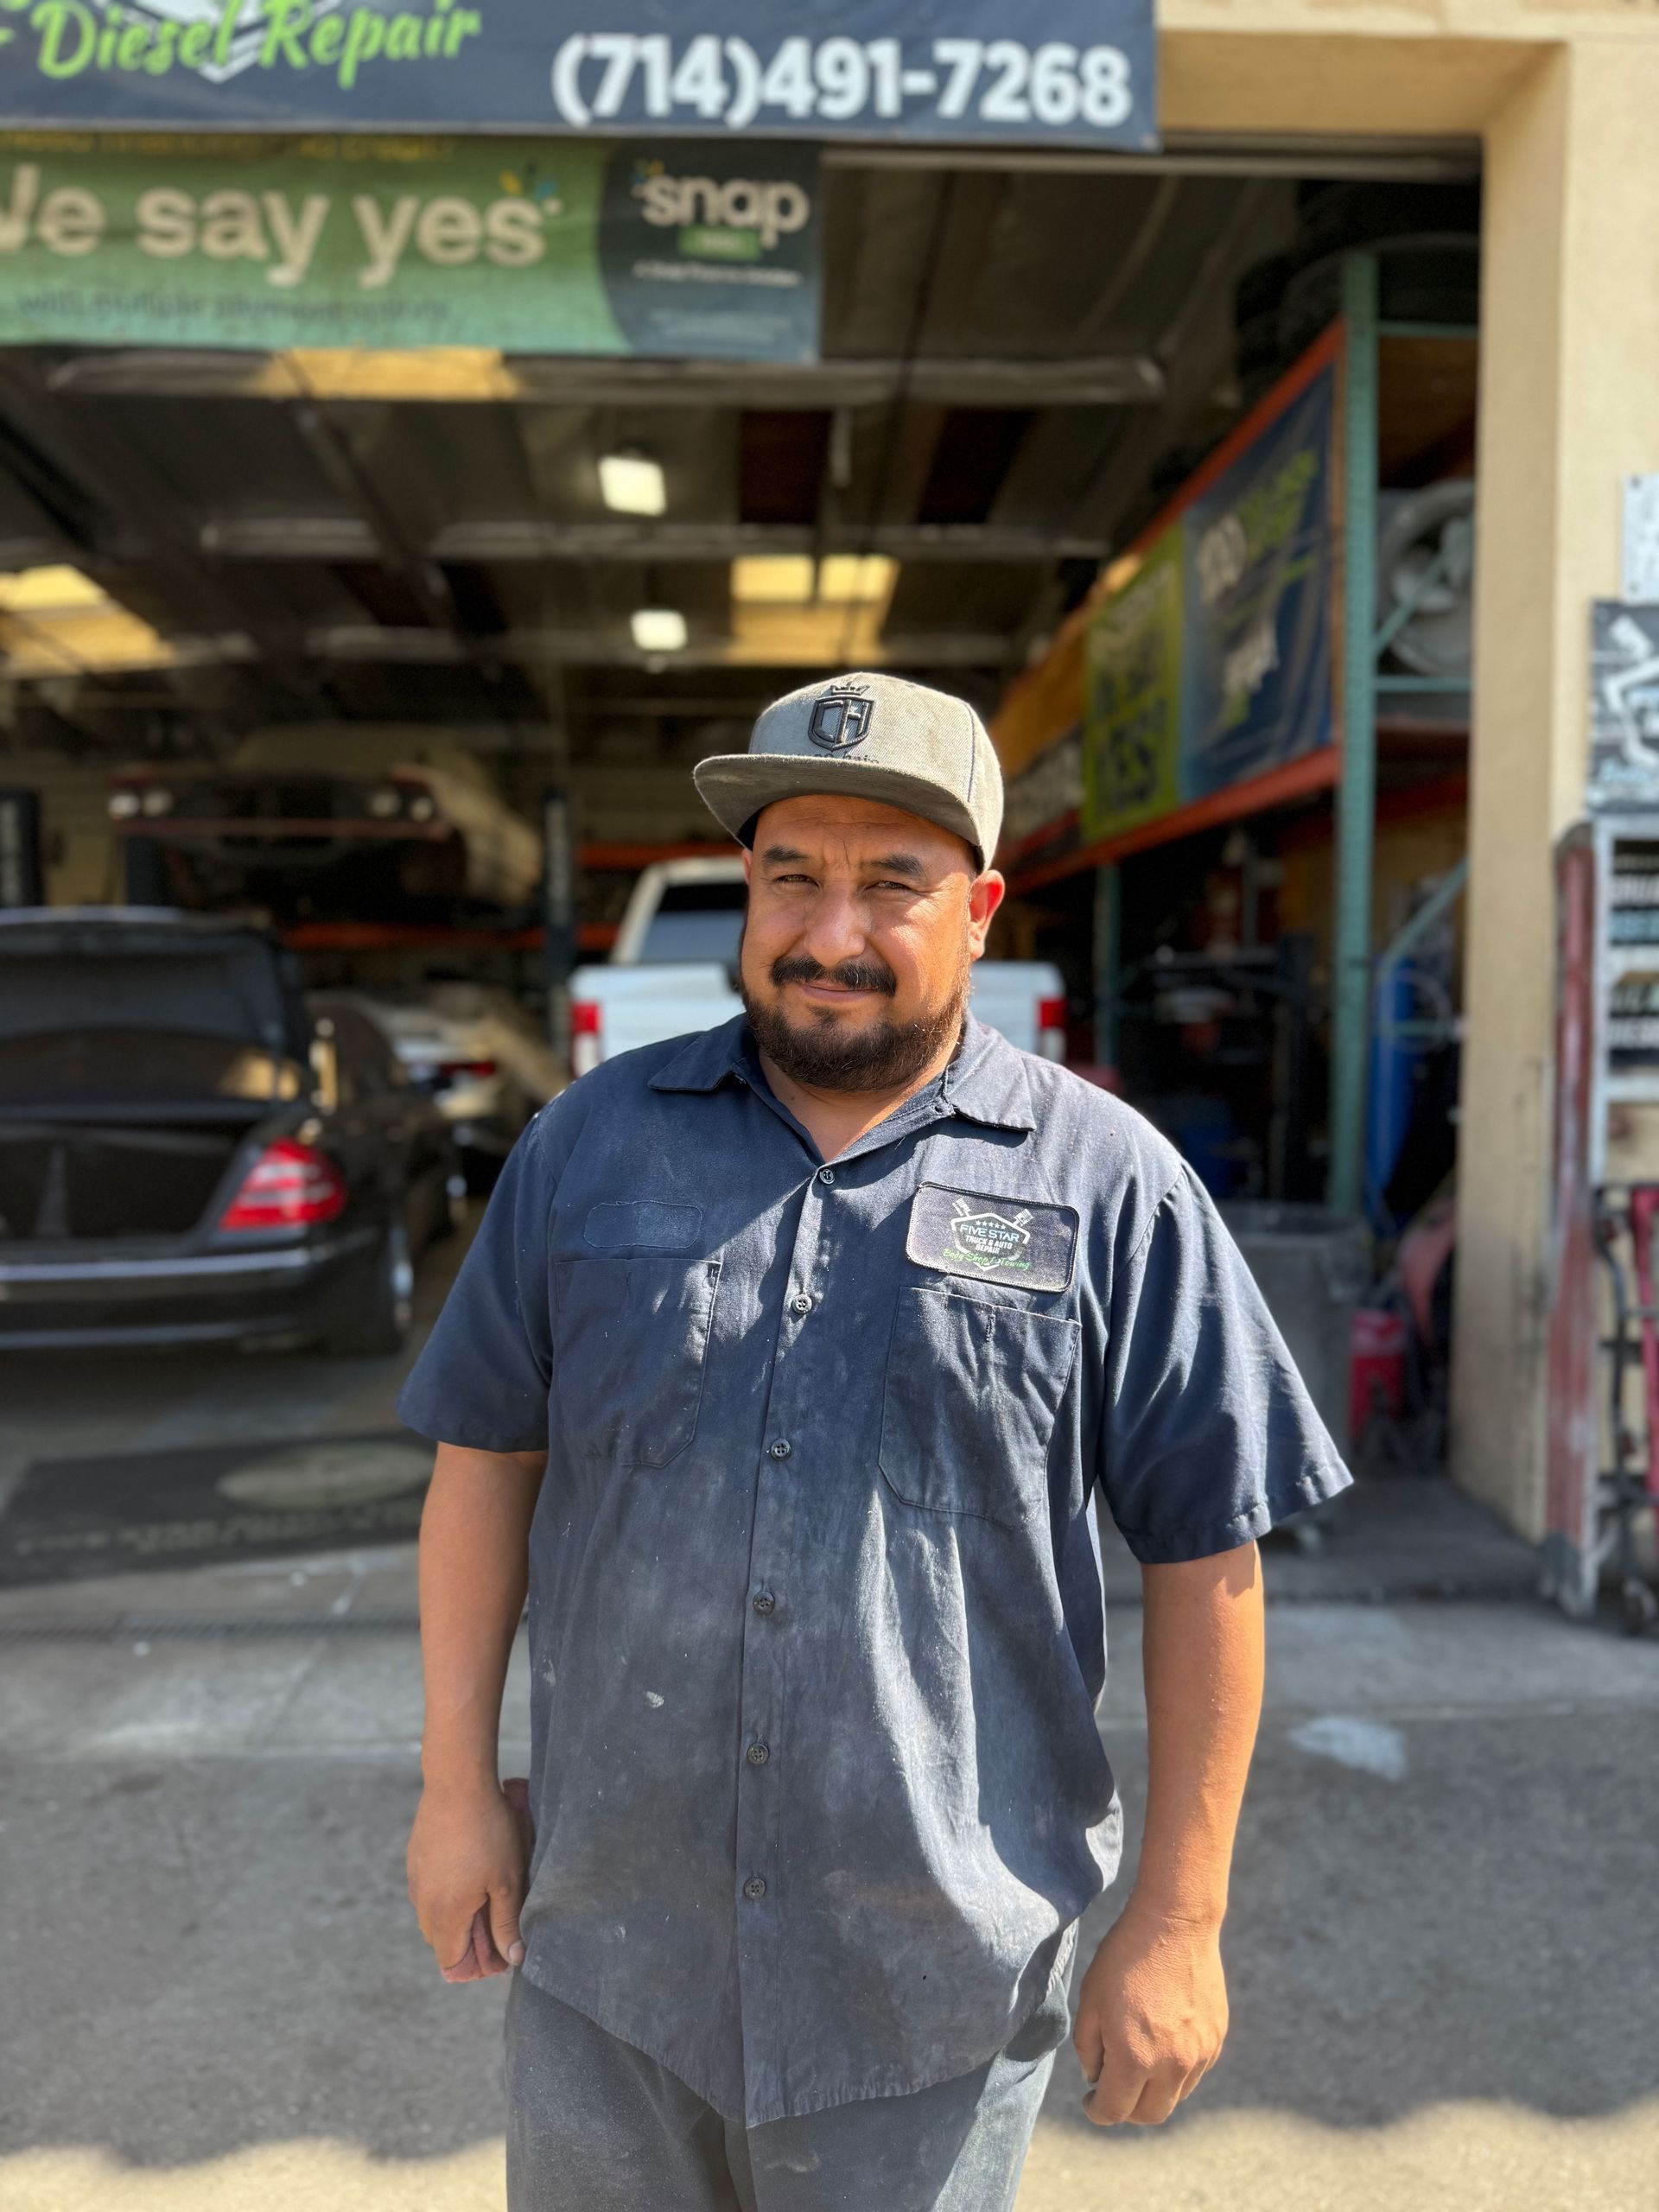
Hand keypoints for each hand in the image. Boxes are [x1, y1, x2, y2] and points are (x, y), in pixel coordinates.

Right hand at [408, 1776, 529, 1981]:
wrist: (458, 1783)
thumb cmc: (488, 1833)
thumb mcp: (507, 1882)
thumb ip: (507, 1924)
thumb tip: (513, 1957)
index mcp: (444, 1915)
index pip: (451, 1961)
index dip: (476, 1963)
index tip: (498, 1946)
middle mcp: (421, 1902)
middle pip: (441, 1940)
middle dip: (468, 1939)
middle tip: (498, 1916)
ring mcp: (415, 1879)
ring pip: (433, 1914)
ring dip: (456, 1914)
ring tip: (486, 1889)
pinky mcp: (415, 1859)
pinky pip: (428, 1889)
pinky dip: (446, 1891)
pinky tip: (469, 1868)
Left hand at [1072, 1900, 1228, 2125]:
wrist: (1175, 1923)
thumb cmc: (1124, 1958)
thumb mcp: (1090, 1999)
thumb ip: (1088, 2047)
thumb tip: (1096, 2077)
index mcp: (1134, 2058)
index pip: (1114, 2110)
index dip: (1096, 2111)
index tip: (1090, 2100)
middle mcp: (1171, 2065)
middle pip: (1150, 2114)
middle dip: (1127, 2110)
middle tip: (1112, 2089)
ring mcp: (1199, 2054)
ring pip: (1175, 2096)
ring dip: (1153, 2091)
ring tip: (1137, 2064)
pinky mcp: (1216, 2039)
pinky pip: (1194, 2072)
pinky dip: (1175, 2071)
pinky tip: (1162, 2043)